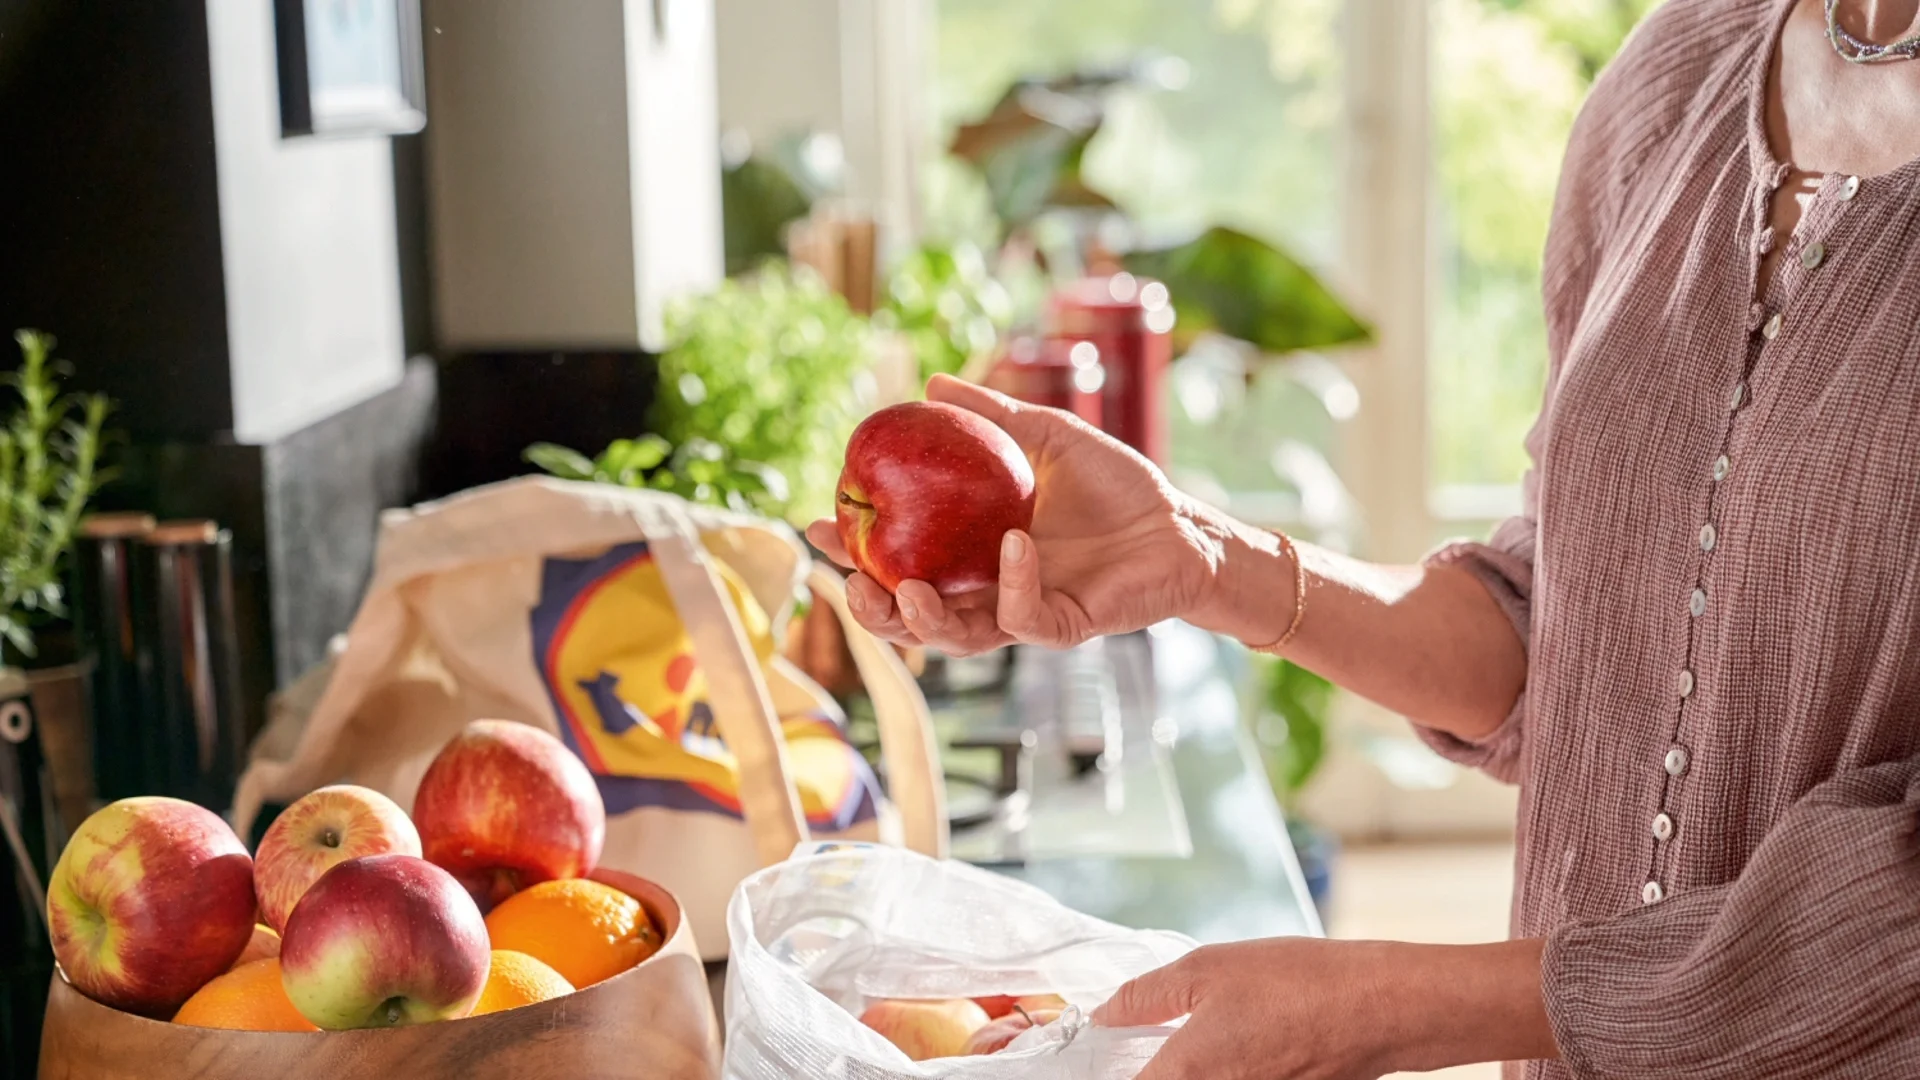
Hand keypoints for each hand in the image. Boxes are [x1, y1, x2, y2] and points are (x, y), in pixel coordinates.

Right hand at [807, 374, 1271, 655]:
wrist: (1183, 524)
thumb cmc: (1116, 485)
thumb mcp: (1047, 436)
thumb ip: (992, 416)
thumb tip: (930, 384)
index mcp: (972, 553)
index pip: (900, 558)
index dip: (855, 551)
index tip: (818, 522)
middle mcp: (990, 590)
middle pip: (914, 616)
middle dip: (873, 608)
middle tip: (849, 581)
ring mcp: (1026, 612)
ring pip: (960, 636)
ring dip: (925, 620)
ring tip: (902, 590)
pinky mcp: (1066, 625)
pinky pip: (1027, 619)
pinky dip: (1015, 586)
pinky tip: (1012, 547)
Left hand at [1091, 937, 1553, 1079]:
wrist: (1383, 1008)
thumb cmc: (1302, 983)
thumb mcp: (1208, 969)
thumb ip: (1145, 996)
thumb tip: (1104, 1013)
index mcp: (1187, 1073)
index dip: (1108, 1071)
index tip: (1103, 1056)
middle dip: (1156, 1068)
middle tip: (1152, 1044)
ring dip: (1191, 1069)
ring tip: (1206, 1039)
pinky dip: (1225, 1070)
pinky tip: (1240, 1045)